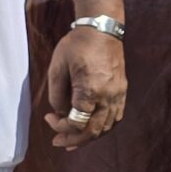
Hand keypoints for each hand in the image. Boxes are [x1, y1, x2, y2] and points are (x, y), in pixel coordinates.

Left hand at [44, 25, 126, 149]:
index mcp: (90, 90)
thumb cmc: (77, 45)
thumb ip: (56, 95)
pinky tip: (92, 127)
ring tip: (73, 140)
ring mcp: (118, 94)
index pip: (76, 123)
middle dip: (73, 140)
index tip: (48, 117)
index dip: (60, 126)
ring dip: (89, 137)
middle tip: (58, 142)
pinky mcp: (122, 91)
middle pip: (93, 131)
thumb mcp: (57, 67)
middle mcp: (108, 96)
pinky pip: (115, 117)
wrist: (102, 29)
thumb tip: (60, 113)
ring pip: (106, 128)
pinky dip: (103, 127)